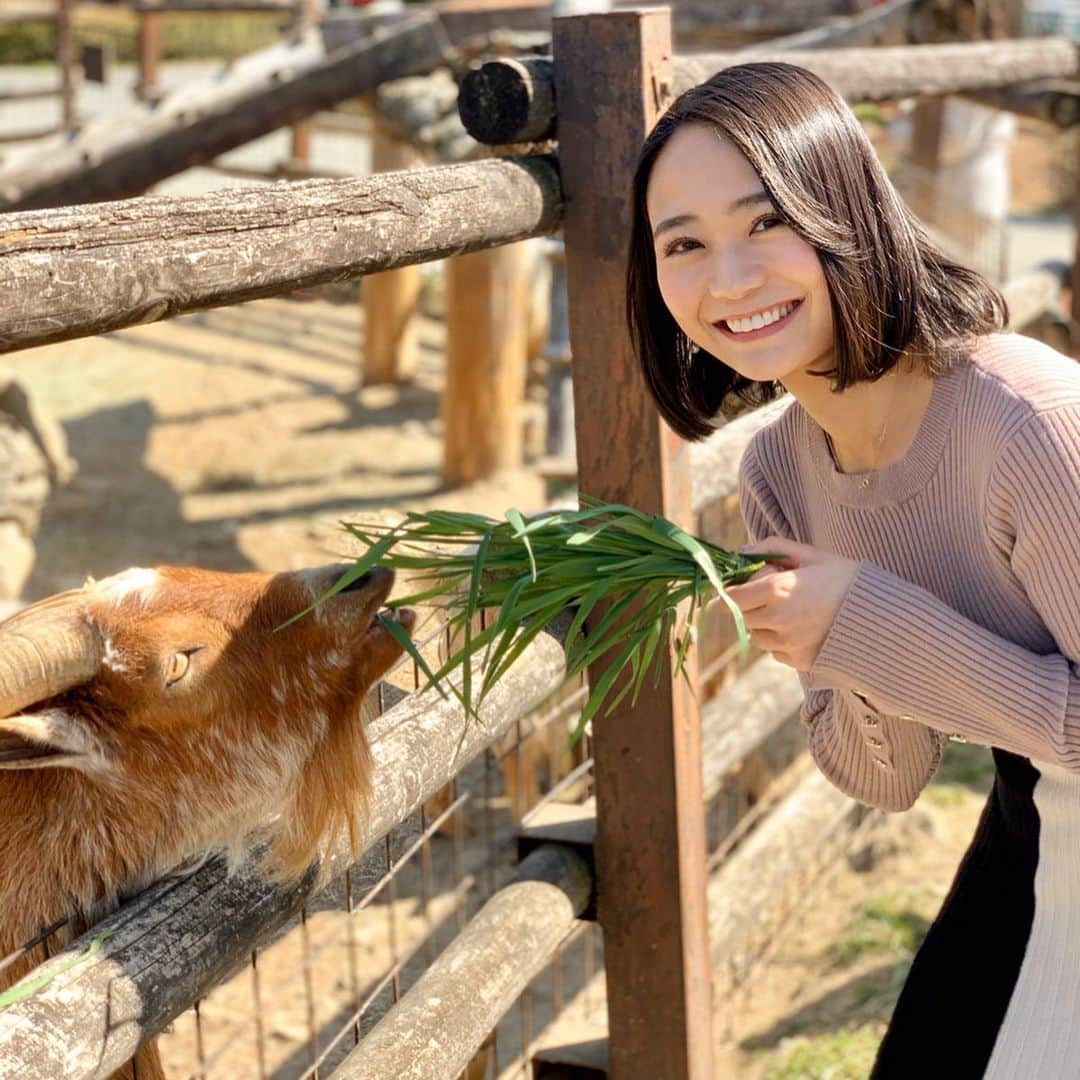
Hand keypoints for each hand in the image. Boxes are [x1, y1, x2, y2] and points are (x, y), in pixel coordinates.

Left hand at [726, 537, 858, 671]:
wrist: (885, 619)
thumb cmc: (848, 580)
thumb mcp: (813, 555)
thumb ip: (773, 548)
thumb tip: (742, 552)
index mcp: (777, 589)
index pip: (730, 597)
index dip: (728, 591)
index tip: (733, 586)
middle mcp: (777, 619)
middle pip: (740, 616)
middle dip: (749, 605)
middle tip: (772, 594)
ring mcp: (787, 644)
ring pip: (756, 636)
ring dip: (763, 624)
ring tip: (791, 611)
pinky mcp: (799, 661)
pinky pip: (775, 651)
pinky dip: (780, 640)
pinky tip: (804, 628)